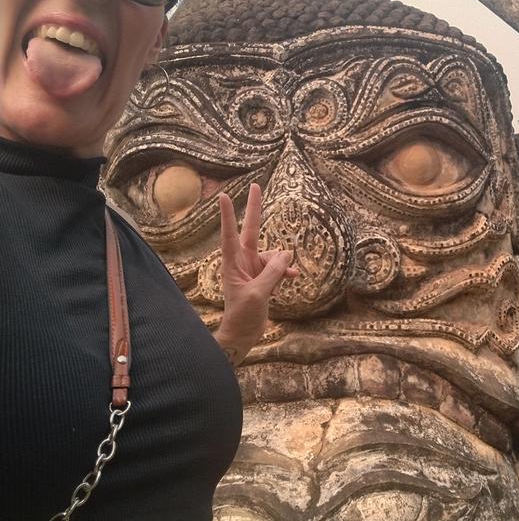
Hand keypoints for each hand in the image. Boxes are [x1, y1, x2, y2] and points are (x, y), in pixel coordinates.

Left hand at [214, 184, 296, 364]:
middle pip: (252, 230)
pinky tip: (293, 277)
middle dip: (255, 208)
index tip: (223, 195)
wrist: (242, 335)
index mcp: (233, 262)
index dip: (228, 214)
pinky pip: (278, 267)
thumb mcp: (258, 293)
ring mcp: (253, 268)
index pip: (230, 233)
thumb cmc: (243, 315)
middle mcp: (242, 261)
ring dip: (281, 263)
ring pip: (272, 255)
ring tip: (285, 278)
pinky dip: (285, 271)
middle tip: (256, 185)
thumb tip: (286, 253)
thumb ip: (273, 272)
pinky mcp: (262, 278)